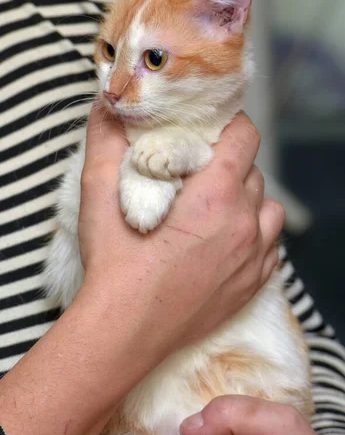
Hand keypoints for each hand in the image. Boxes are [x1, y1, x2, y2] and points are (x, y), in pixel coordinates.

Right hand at [79, 103, 283, 358]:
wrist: (125, 331)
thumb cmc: (114, 263)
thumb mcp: (99, 194)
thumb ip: (105, 141)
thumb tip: (108, 103)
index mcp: (215, 194)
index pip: (245, 136)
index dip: (229, 124)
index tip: (209, 128)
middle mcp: (244, 222)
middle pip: (253, 171)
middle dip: (230, 163)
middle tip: (200, 170)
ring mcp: (253, 257)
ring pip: (268, 208)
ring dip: (248, 199)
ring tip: (218, 206)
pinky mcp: (252, 285)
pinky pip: (271, 246)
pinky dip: (256, 235)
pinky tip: (228, 240)